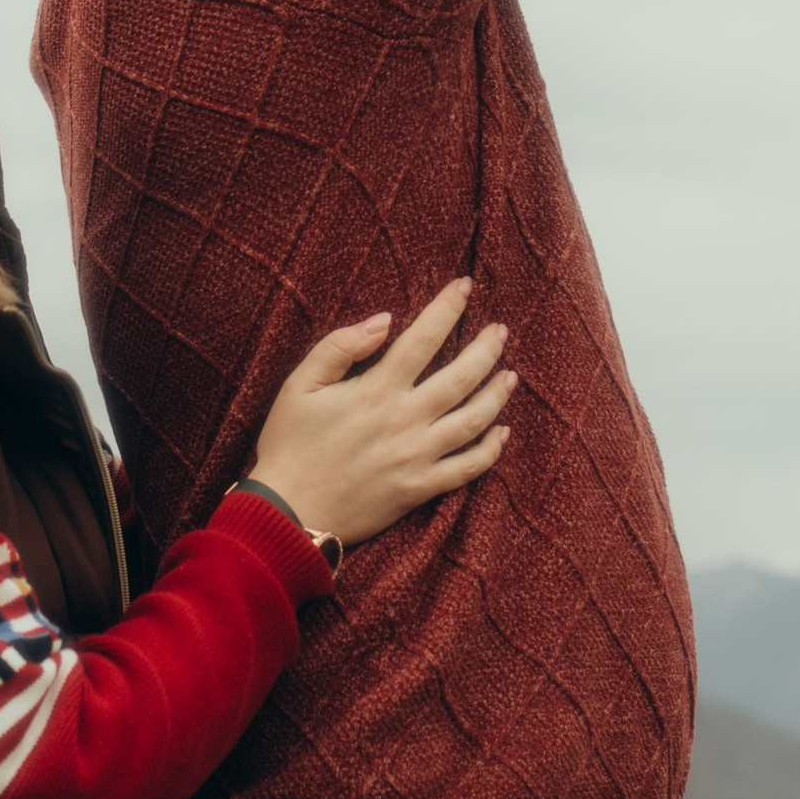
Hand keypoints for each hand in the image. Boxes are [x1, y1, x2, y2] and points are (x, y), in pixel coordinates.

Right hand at [244, 280, 515, 553]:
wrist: (289, 512)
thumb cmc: (289, 444)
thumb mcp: (300, 385)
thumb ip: (340, 346)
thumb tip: (384, 320)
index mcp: (376, 390)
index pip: (423, 339)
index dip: (447, 308)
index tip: (465, 286)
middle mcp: (405, 421)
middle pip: (460, 377)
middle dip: (486, 349)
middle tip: (501, 330)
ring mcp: (416, 457)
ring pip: (472, 421)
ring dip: (496, 395)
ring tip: (511, 375)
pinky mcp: (419, 489)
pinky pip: (467, 469)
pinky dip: (490, 450)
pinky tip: (502, 432)